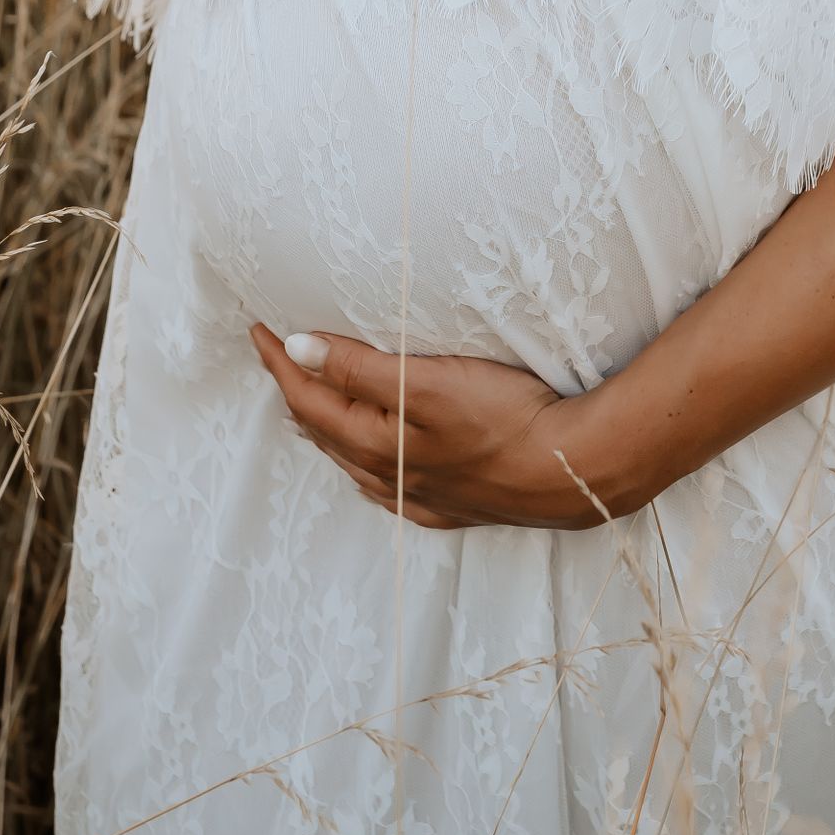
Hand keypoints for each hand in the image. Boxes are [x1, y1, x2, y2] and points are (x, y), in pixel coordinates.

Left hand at [249, 324, 629, 528]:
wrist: (574, 471)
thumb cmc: (507, 418)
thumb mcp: (427, 382)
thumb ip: (360, 367)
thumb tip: (297, 350)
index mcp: (375, 443)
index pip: (309, 397)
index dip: (280, 360)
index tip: (259, 328)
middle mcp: (389, 476)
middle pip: (324, 430)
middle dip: (296, 391)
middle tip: (276, 356)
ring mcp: (421, 496)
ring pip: (353, 460)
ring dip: (325, 427)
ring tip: (309, 402)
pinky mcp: (454, 506)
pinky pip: (388, 486)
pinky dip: (365, 464)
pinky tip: (371, 465)